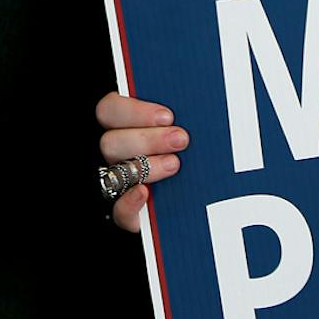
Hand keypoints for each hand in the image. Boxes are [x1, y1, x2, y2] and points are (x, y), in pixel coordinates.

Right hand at [96, 93, 186, 232]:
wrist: (209, 200)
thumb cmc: (197, 153)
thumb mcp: (191, 130)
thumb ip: (184, 117)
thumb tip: (196, 105)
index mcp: (125, 124)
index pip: (109, 109)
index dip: (134, 111)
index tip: (167, 116)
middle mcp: (117, 152)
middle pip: (110, 141)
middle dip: (147, 139)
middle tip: (181, 139)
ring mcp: (119, 182)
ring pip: (114, 170)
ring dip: (146, 166)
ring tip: (175, 164)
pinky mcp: (128, 213)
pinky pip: (118, 210)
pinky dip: (130, 202)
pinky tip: (145, 193)